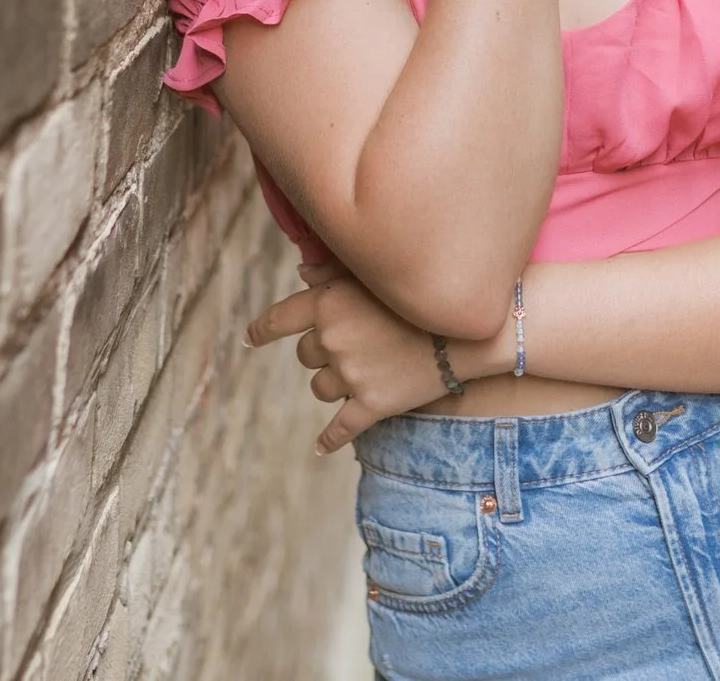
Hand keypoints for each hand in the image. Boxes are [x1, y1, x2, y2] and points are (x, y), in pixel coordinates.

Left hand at [246, 260, 452, 454]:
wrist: (468, 329)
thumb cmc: (421, 294)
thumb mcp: (375, 275)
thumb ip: (333, 272)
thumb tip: (301, 272)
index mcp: (327, 304)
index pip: (281, 318)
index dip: (262, 329)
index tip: (251, 338)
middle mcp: (333, 339)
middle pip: (306, 355)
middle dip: (322, 352)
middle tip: (356, 343)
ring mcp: (351, 374)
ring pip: (321, 388)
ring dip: (335, 383)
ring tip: (368, 370)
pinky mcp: (371, 405)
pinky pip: (340, 428)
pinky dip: (329, 438)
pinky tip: (320, 446)